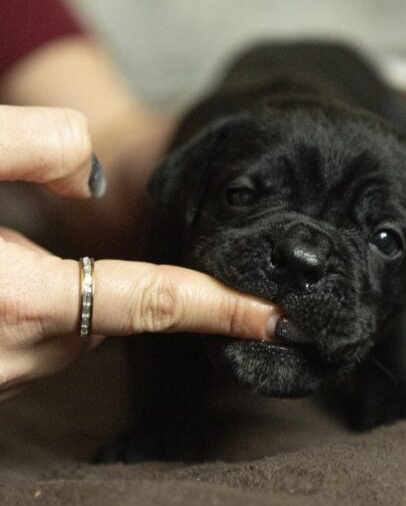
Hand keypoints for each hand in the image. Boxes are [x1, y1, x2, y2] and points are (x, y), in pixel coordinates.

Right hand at [0, 105, 279, 395]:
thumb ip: (31, 148)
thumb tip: (91, 172)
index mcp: (19, 300)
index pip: (152, 301)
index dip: (223, 306)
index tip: (279, 318)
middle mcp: (15, 357)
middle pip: (109, 315)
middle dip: (111, 279)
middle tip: (47, 236)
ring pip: (72, 331)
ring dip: (62, 294)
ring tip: (6, 255)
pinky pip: (36, 347)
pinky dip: (36, 315)